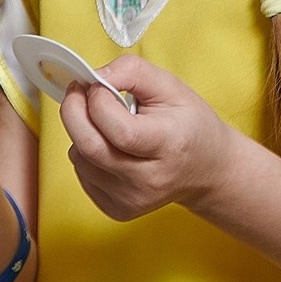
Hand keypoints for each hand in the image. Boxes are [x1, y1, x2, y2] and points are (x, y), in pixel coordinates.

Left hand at [54, 56, 237, 220]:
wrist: (207, 170)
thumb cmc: (189, 125)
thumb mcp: (170, 86)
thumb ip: (131, 72)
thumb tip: (93, 77)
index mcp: (168, 145)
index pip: (119, 130)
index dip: (97, 100)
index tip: (96, 85)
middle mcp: (148, 179)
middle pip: (89, 148)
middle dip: (73, 112)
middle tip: (79, 94)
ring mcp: (132, 198)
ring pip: (80, 160)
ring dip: (82, 133)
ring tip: (106, 124)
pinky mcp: (118, 209)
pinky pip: (82, 174)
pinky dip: (86, 154)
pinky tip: (109, 146)